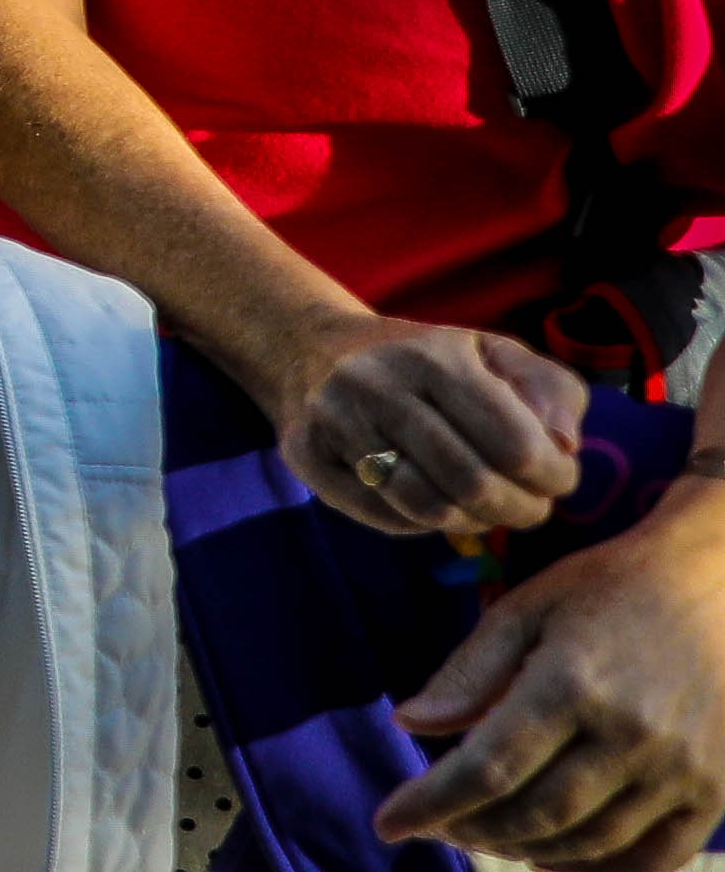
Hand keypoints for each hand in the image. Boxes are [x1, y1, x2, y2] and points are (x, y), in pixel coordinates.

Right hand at [274, 304, 588, 540]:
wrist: (314, 346)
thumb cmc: (428, 359)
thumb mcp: (498, 354)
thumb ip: (553, 390)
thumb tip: (564, 445)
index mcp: (433, 355)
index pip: (516, 446)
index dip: (554, 478)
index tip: (558, 479)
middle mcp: (376, 384)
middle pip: (474, 485)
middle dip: (520, 510)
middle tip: (530, 507)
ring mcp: (333, 421)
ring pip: (428, 509)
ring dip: (476, 523)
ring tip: (488, 509)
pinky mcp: (306, 455)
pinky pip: (383, 516)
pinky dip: (425, 524)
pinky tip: (438, 502)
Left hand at [385, 515, 724, 871]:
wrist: (713, 586)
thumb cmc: (607, 589)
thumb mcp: (524, 609)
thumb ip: (469, 672)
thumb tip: (409, 724)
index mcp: (572, 687)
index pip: (487, 769)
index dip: (431, 804)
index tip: (388, 824)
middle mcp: (630, 737)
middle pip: (534, 814)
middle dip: (471, 831)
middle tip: (435, 829)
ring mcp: (680, 771)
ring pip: (587, 843)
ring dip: (524, 852)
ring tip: (482, 838)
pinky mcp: (715, 791)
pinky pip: (654, 858)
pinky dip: (598, 871)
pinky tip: (552, 859)